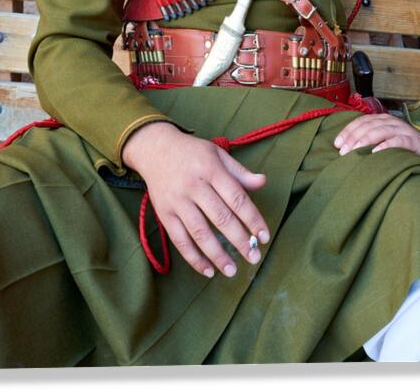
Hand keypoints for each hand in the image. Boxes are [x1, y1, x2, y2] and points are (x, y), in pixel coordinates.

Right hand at [122, 121, 268, 278]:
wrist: (155, 149)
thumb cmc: (192, 152)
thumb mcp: (217, 153)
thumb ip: (239, 172)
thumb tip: (263, 182)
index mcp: (211, 169)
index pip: (237, 198)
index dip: (253, 219)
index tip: (265, 237)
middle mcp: (194, 186)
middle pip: (221, 217)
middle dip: (240, 241)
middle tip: (254, 257)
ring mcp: (177, 201)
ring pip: (199, 232)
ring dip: (217, 255)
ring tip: (232, 271)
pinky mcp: (164, 213)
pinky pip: (179, 240)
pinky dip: (193, 258)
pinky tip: (207, 270)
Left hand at [334, 113, 419, 164]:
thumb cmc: (406, 147)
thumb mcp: (386, 140)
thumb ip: (371, 140)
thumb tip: (348, 149)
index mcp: (382, 119)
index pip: (360, 122)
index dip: (347, 131)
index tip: (336, 143)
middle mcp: (390, 122)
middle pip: (367, 126)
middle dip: (352, 138)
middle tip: (342, 152)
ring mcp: (402, 130)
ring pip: (379, 131)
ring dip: (365, 141)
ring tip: (354, 151)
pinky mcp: (413, 140)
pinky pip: (397, 141)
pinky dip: (386, 146)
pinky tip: (376, 152)